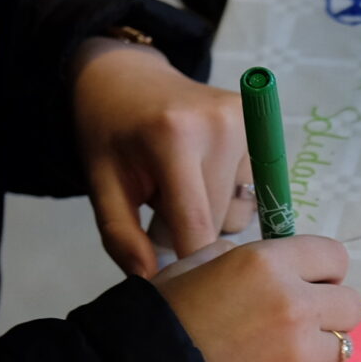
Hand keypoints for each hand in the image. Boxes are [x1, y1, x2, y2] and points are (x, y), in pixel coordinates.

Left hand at [72, 38, 255, 278]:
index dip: (189, 262)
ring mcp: (245, 121)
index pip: (196, 224)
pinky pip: (252, 188)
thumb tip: (153, 281)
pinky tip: (203, 171)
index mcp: (173, 138)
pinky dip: (228, 192)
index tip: (180, 285)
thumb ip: (121, 235)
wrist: (125, 76)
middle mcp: (219, 126)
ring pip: (240, 210)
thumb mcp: (101, 183)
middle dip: (192, 231)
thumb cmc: (108, 133)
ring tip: (182, 186)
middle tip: (159, 211)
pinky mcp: (259, 121)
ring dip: (213, 213)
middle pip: (221, 220)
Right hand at [156, 236, 360, 361]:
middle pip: (351, 303)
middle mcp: (294, 304)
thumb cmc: (156, 324)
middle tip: (298, 325)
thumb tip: (269, 262)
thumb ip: (237, 259)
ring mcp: (300, 354)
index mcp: (265, 264)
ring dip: (314, 351)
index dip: (323, 272)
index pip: (334, 256)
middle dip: (330, 312)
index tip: (310, 284)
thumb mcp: (189, 271)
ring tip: (271, 359)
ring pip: (339, 347)